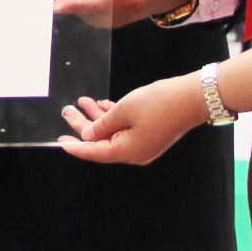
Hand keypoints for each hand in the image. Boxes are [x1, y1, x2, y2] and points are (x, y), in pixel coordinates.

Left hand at [57, 74, 204, 166]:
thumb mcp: (124, 110)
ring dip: (97, 117)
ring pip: (112, 132)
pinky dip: (112, 117)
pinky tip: (101, 104)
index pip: (94, 152)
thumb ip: (103, 124)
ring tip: (81, 101)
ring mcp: (143, 144)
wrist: (192, 98)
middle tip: (66, 111)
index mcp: (127, 151)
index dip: (75, 147)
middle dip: (83, 125)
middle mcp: (134, 152)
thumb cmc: (159, 103)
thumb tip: (88, 136)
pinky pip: (124, 128)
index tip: (59, 142)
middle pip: (101, 141)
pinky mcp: (149, 134)